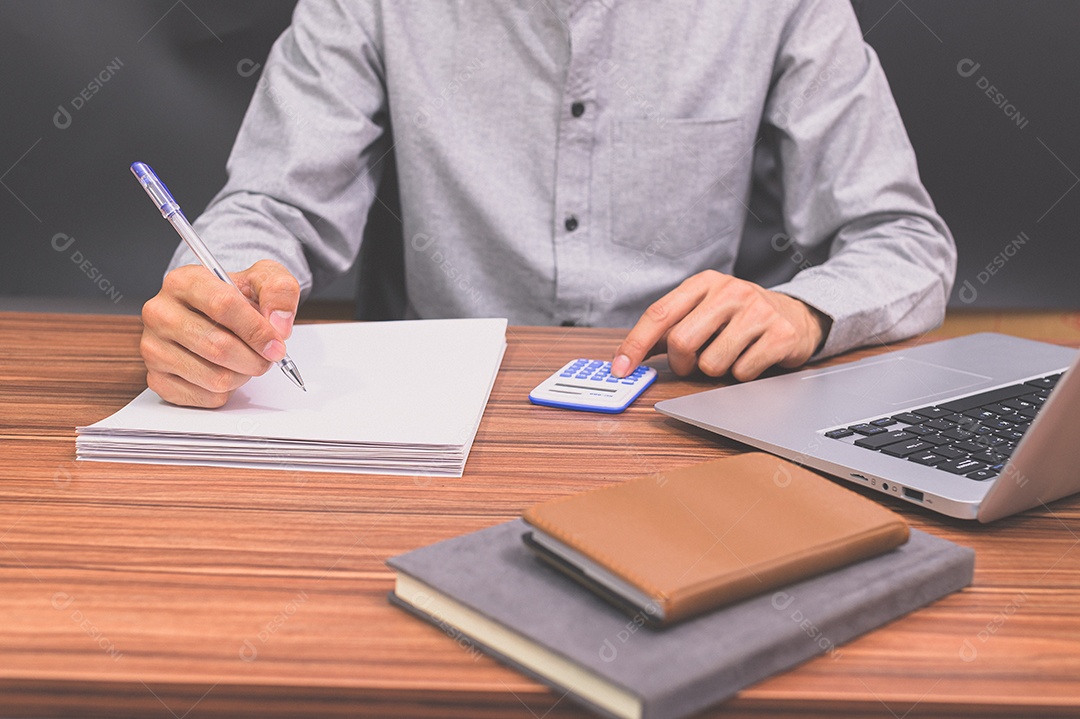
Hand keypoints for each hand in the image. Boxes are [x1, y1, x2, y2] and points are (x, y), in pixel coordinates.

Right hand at [140, 259, 300, 407]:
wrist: (215, 313)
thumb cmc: (237, 297)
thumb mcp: (264, 279)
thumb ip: (279, 291)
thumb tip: (279, 325)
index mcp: (184, 281)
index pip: (223, 305)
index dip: (256, 330)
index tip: (276, 344)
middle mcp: (160, 313)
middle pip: (218, 347)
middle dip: (254, 359)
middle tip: (267, 357)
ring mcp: (153, 347)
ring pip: (214, 378)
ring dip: (243, 375)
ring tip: (245, 360)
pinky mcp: (156, 377)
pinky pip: (205, 397)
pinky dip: (227, 391)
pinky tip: (226, 371)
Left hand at [611, 270, 829, 380]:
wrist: (797, 316)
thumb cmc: (740, 318)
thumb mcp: (703, 312)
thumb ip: (667, 331)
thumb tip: (628, 357)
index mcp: (704, 283)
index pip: (659, 314)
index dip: (635, 344)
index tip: (621, 368)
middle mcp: (730, 291)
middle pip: (682, 342)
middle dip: (682, 363)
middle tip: (693, 364)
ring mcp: (757, 311)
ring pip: (712, 363)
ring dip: (715, 370)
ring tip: (730, 355)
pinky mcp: (779, 334)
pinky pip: (742, 373)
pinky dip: (741, 375)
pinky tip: (752, 358)